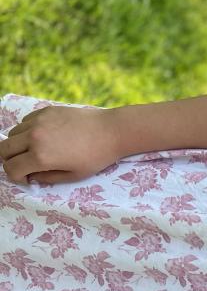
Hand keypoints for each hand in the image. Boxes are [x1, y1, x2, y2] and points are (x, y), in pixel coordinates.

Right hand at [0, 105, 121, 185]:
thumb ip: (47, 178)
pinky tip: (45, 137)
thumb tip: (31, 176)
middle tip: (26, 165)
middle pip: (3, 150)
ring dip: (18, 145)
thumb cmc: (95, 157)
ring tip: (37, 150)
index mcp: (40, 156)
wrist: (111, 131)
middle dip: (10, 160)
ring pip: (12, 134)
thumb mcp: (73, 176)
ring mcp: (37, 122)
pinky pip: (24, 122)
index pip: (10, 168)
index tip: (28, 177)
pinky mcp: (44, 111)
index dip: (16, 177)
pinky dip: (27, 131)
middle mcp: (33, 137)